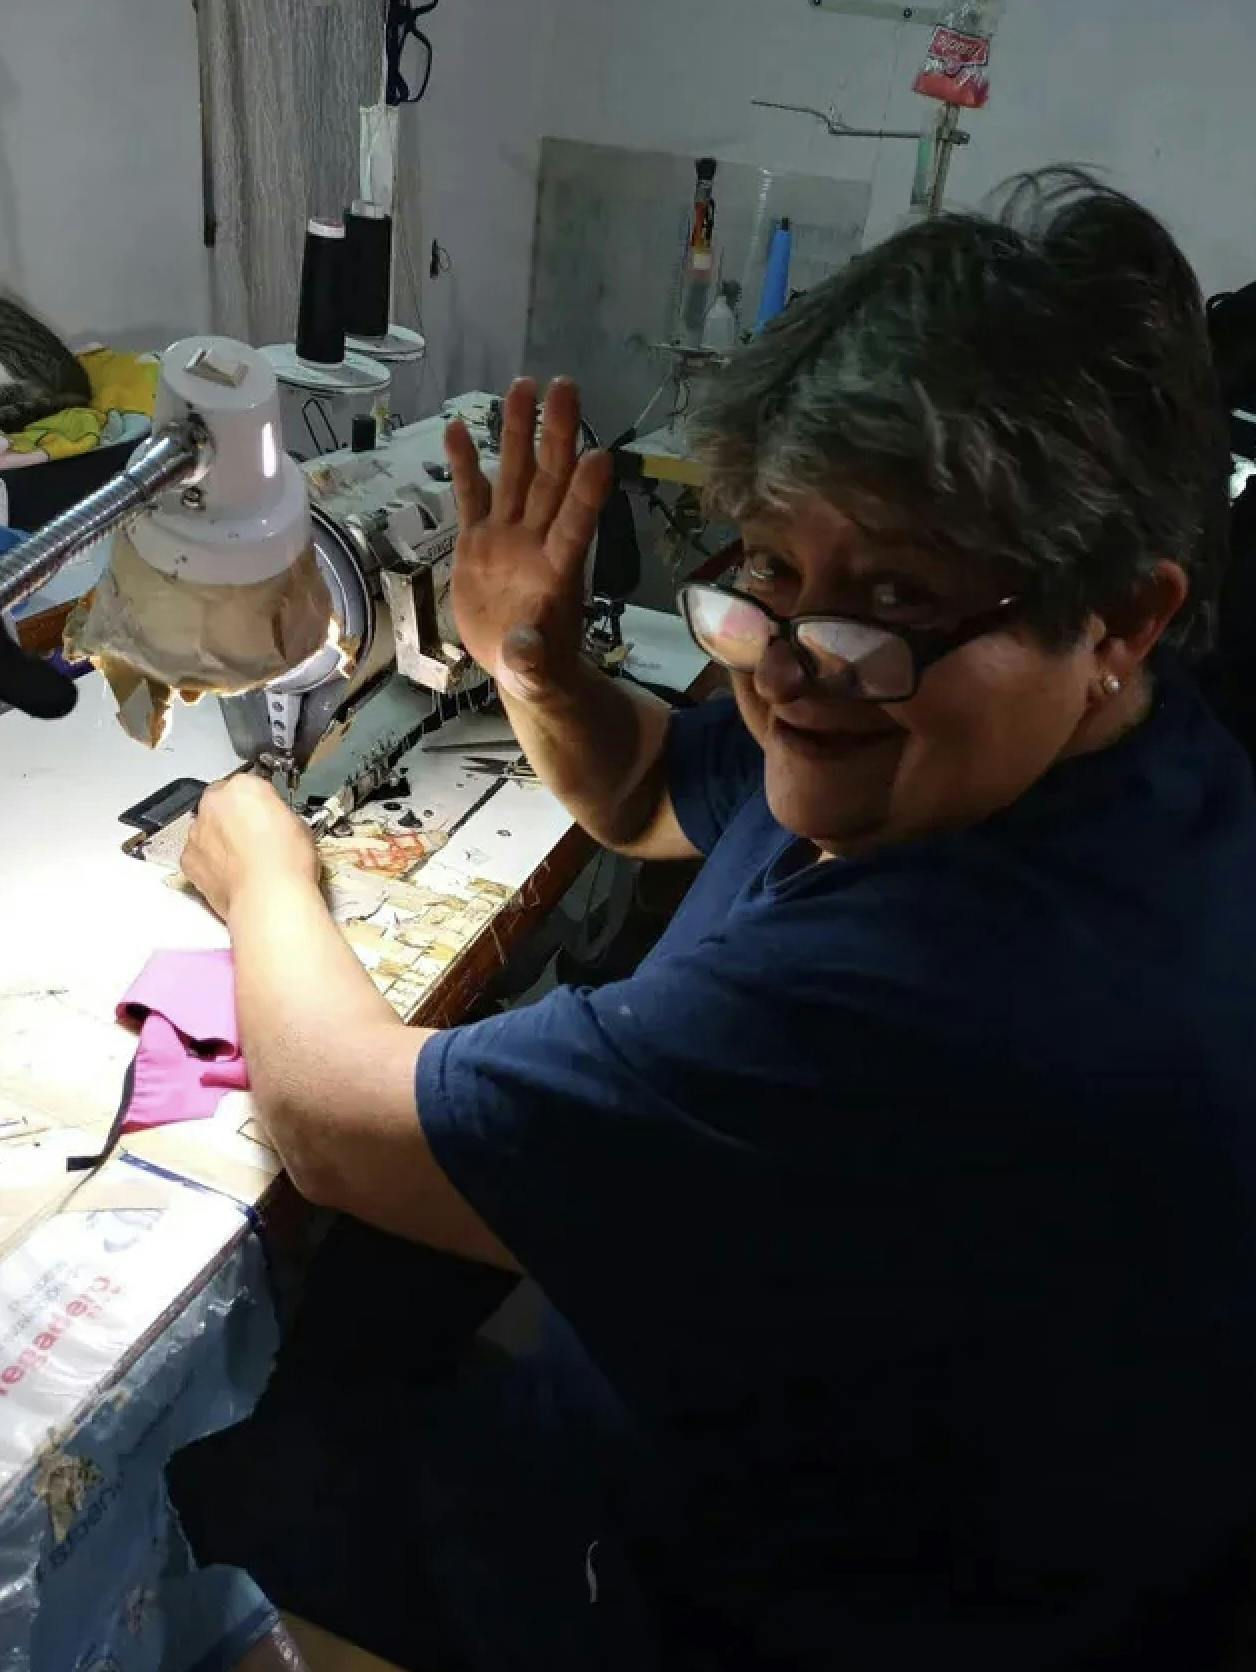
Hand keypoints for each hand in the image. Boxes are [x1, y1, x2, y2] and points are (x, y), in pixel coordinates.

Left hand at [182, 774, 319, 920]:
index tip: (267, 815)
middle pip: (221, 803)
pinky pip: (198, 854)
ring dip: (220, 838)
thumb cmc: (287, 863)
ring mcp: (197, 831)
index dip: (260, 803)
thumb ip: (276, 814)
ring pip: (206, 828)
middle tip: (256, 838)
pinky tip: (231, 873)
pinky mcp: (188, 858)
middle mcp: (214, 803)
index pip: (249, 786)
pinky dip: (209, 862)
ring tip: (246, 860)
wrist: (269, 897)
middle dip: (234, 817)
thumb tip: (275, 823)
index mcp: (244, 787)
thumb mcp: (298, 824)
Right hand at [445, 377, 612, 702]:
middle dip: (556, 435)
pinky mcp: (478, 542)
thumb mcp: (535, 674)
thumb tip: (526, 649)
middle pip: (547, 482)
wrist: (519, 667)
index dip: (585, 494)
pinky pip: (472, 497)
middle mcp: (535, 543)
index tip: (600, 455)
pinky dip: (466, 464)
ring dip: (517, 432)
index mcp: (557, 572)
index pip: (574, 526)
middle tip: (565, 386)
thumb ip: (531, 660)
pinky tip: (459, 427)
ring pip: (513, 476)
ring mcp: (506, 538)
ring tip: (522, 386)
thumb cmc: (539, 670)